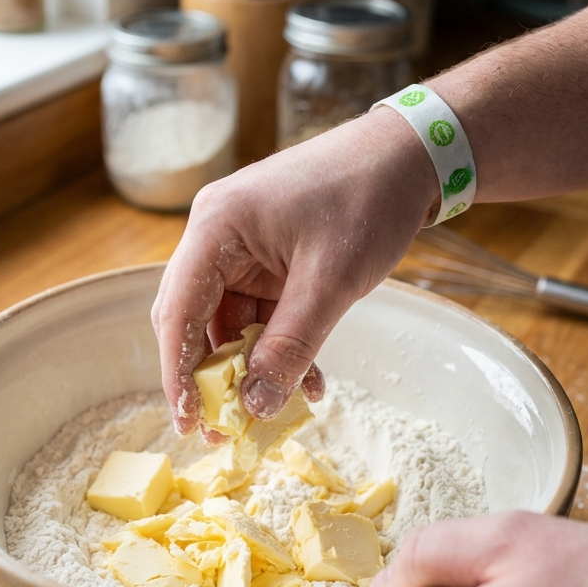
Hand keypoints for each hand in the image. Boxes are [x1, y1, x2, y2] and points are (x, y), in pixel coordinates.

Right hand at [151, 108, 436, 433]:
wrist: (410, 157)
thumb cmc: (367, 199)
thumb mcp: (330, 283)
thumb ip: (290, 346)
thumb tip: (256, 405)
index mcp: (217, 227)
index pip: (178, 311)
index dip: (178, 372)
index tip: (188, 421)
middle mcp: (218, 236)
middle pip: (195, 319)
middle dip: (213, 377)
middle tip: (226, 429)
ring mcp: (243, 248)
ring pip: (231, 323)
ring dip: (254, 367)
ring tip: (279, 408)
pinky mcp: (269, 259)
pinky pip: (261, 314)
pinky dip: (278, 348)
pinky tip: (307, 380)